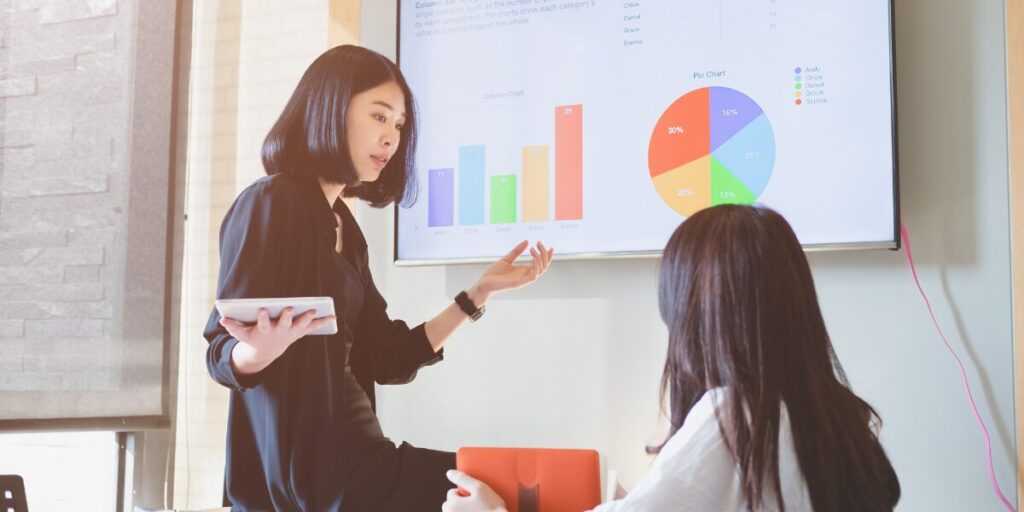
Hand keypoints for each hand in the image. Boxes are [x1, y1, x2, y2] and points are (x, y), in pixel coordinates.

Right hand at [220, 307, 335, 372]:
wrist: (267, 351)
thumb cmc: (254, 338)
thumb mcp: (242, 334)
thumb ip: (233, 326)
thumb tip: (222, 319)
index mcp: (265, 330)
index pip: (263, 323)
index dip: (262, 317)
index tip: (262, 309)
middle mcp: (279, 332)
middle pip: (284, 323)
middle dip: (286, 316)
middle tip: (289, 308)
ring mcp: (291, 333)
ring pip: (300, 325)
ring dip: (307, 318)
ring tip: (313, 310)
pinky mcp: (299, 332)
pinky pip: (312, 327)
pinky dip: (323, 322)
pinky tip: (332, 316)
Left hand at [443, 470, 506, 511]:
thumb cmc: (492, 508)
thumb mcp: (480, 488)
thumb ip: (463, 479)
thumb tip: (449, 473)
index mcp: (453, 505)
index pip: (451, 492)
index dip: (463, 492)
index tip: (474, 496)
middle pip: (448, 505)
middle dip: (457, 503)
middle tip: (473, 504)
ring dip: (459, 511)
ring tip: (475, 511)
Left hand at [470, 241, 552, 303]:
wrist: (484, 284)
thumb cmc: (494, 274)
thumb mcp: (506, 259)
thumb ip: (517, 251)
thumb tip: (527, 241)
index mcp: (524, 271)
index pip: (541, 264)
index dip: (547, 256)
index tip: (551, 247)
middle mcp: (526, 275)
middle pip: (543, 266)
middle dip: (545, 254)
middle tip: (539, 243)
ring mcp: (523, 280)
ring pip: (540, 271)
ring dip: (540, 258)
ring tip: (533, 249)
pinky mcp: (519, 283)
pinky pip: (533, 276)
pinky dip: (536, 267)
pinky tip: (533, 258)